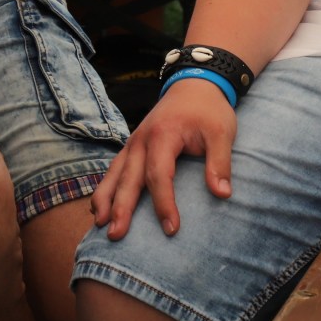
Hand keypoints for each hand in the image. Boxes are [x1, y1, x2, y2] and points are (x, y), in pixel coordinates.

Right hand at [89, 78, 234, 240]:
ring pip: (114, 173)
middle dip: (121, 207)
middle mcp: (141, 139)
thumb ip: (220, 163)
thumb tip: (222, 194)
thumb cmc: (209, 111)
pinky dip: (105, 188)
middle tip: (116, 235)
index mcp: (163, 135)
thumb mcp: (221, 132)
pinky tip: (99, 207)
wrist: (193, 85)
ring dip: (105, 199)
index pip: (159, 175)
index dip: (164, 203)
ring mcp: (133, 142)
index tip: (171, 229)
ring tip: (98, 224)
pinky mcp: (132, 146)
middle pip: (129, 177)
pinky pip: (114, 169)